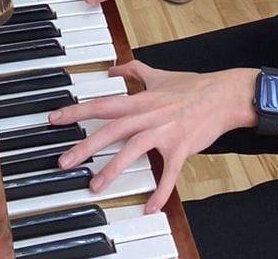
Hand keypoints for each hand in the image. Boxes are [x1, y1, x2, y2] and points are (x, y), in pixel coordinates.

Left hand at [52, 62, 253, 213]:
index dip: (77, 110)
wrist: (223, 95)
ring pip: (133, 149)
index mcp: (141, 99)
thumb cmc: (192, 86)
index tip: (55, 118)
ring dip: (113, 169)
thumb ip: (134, 71)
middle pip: (111, 129)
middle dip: (85, 145)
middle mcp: (149, 114)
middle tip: (63, 161)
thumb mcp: (160, 74)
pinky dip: (160, 191)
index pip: (102, 104)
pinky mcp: (181, 147)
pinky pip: (168, 173)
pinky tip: (150, 207)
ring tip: (95, 186)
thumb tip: (114, 69)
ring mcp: (164, 131)